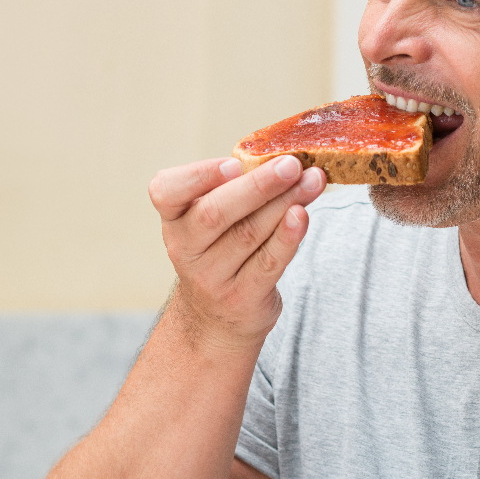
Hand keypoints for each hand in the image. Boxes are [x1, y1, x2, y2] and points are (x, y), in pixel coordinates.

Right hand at [148, 155, 325, 349]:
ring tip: (313, 181)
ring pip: (249, 234)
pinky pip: (268, 263)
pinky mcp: (242, 298)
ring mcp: (211, 277)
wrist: (216, 319)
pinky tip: (304, 216)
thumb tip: (287, 159)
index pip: (167, 192)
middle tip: (291, 165)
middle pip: (217, 213)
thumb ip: (238, 190)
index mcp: (175, 218)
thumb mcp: (213, 220)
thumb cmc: (222, 250)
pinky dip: (287, 238)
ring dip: (285, 203)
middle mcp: (185, 248)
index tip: (233, 163)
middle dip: (258, 186)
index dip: (199, 175)